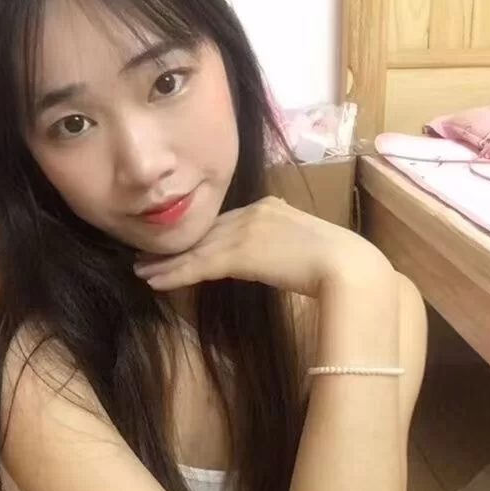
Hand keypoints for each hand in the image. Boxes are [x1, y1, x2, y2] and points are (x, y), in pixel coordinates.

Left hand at [133, 197, 390, 297]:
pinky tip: (154, 282)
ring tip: (140, 271)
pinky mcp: (240, 254)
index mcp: (268, 208)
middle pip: (204, 232)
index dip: (198, 235)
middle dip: (175, 245)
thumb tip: (272, 256)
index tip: (178, 244)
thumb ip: (283, 244)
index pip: (223, 223)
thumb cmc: (339, 264)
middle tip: (146, 255)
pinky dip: (173, 274)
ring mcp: (244, 231)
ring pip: (195, 248)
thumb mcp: (305, 245)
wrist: (349, 267)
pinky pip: (197, 265)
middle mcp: (252, 213)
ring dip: (165, 262)